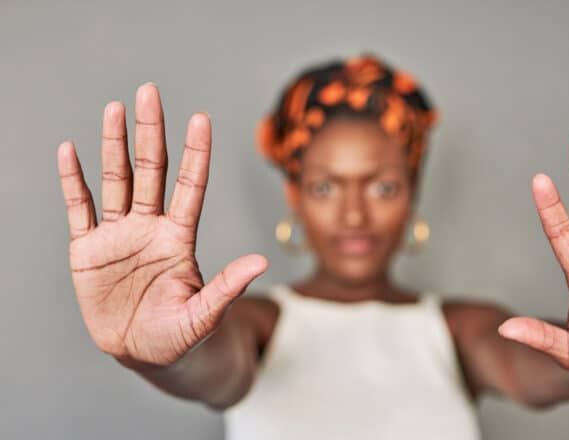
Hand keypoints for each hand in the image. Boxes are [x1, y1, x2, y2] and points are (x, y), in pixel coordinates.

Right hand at [58, 83, 267, 367]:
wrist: (143, 354)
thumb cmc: (181, 336)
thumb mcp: (205, 315)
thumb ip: (227, 287)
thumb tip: (260, 262)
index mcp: (179, 239)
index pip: (189, 186)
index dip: (194, 153)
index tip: (200, 118)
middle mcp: (150, 228)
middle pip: (151, 170)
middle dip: (151, 131)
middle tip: (149, 92)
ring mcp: (119, 235)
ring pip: (116, 180)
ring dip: (114, 144)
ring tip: (115, 108)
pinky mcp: (88, 250)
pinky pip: (79, 208)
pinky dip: (73, 180)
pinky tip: (70, 151)